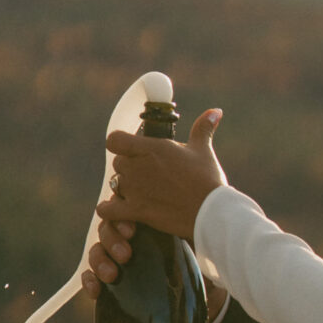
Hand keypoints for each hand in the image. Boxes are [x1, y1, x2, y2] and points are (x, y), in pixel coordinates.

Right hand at [80, 219, 227, 322]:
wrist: (208, 277)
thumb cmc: (204, 249)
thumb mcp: (200, 231)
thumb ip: (193, 221)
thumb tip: (200, 213)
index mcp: (147, 213)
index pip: (122, 207)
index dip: (122, 218)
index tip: (134, 231)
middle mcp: (130, 232)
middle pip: (107, 226)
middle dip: (112, 240)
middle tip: (127, 254)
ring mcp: (118, 253)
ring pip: (97, 248)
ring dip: (101, 260)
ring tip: (113, 275)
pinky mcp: (110, 277)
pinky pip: (90, 274)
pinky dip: (89, 281)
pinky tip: (96, 291)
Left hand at [97, 108, 226, 242]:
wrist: (210, 211)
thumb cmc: (207, 179)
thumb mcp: (203, 150)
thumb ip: (203, 128)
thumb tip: (215, 111)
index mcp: (151, 148)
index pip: (115, 140)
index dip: (120, 144)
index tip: (131, 150)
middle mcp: (138, 166)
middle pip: (117, 163)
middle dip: (129, 169)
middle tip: (145, 176)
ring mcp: (135, 189)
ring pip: (114, 185)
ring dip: (123, 189)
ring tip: (141, 194)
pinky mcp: (136, 211)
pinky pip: (107, 210)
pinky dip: (110, 211)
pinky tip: (120, 211)